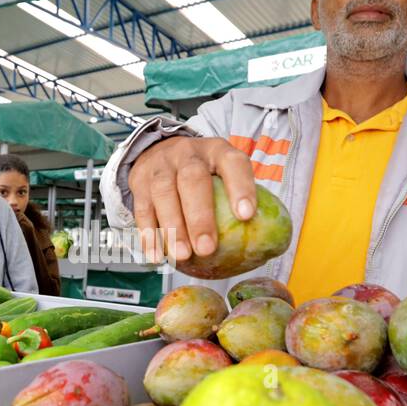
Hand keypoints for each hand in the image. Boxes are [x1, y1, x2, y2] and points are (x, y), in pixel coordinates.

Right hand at [128, 135, 256, 263]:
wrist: (158, 150)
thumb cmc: (201, 171)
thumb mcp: (222, 171)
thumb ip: (239, 199)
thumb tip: (267, 246)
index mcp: (217, 151)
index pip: (233, 163)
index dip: (240, 187)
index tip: (246, 216)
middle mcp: (188, 154)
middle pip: (192, 178)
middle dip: (199, 215)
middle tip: (207, 248)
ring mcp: (161, 166)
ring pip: (163, 192)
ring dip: (173, 227)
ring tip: (183, 255)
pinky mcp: (139, 182)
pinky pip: (142, 208)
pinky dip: (149, 234)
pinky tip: (157, 254)